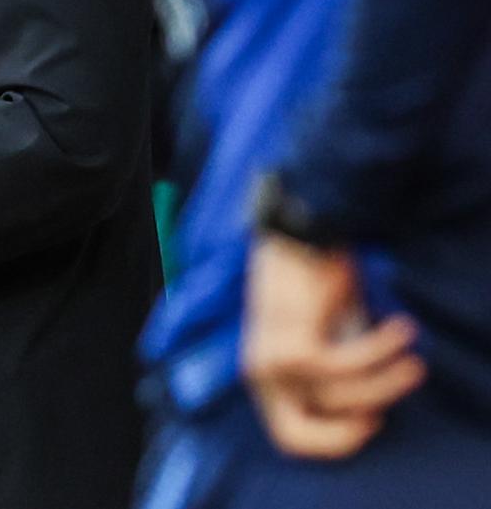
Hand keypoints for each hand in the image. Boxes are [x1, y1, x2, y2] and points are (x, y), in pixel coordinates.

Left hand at [242, 234, 425, 458]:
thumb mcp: (318, 334)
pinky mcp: (296, 342)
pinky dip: (383, 350)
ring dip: (387, 383)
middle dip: (343, 436)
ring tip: (412, 363)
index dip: (330, 440)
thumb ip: (328, 370)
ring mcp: (273, 361)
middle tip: (378, 416)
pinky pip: (352, 365)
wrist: (295, 231)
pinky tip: (402, 330)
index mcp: (263, 374)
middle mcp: (260, 373)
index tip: (367, 419)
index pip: (288, 434)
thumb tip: (366, 402)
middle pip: (297, 435)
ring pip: (340, 399)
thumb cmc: (310, 278)